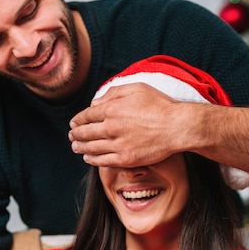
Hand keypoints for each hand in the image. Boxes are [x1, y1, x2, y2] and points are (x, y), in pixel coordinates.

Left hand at [69, 83, 186, 166]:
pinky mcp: (126, 158)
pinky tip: (88, 158)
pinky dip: (92, 160)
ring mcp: (118, 144)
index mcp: (112, 109)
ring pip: (92, 148)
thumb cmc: (160, 105)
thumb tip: (96, 102)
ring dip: (80, 147)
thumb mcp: (137, 88)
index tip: (74, 122)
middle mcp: (111, 127)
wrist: (177, 127)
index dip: (78, 120)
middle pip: (85, 132)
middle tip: (71, 136)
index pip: (87, 115)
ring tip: (75, 147)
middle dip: (76, 134)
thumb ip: (114, 93)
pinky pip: (103, 161)